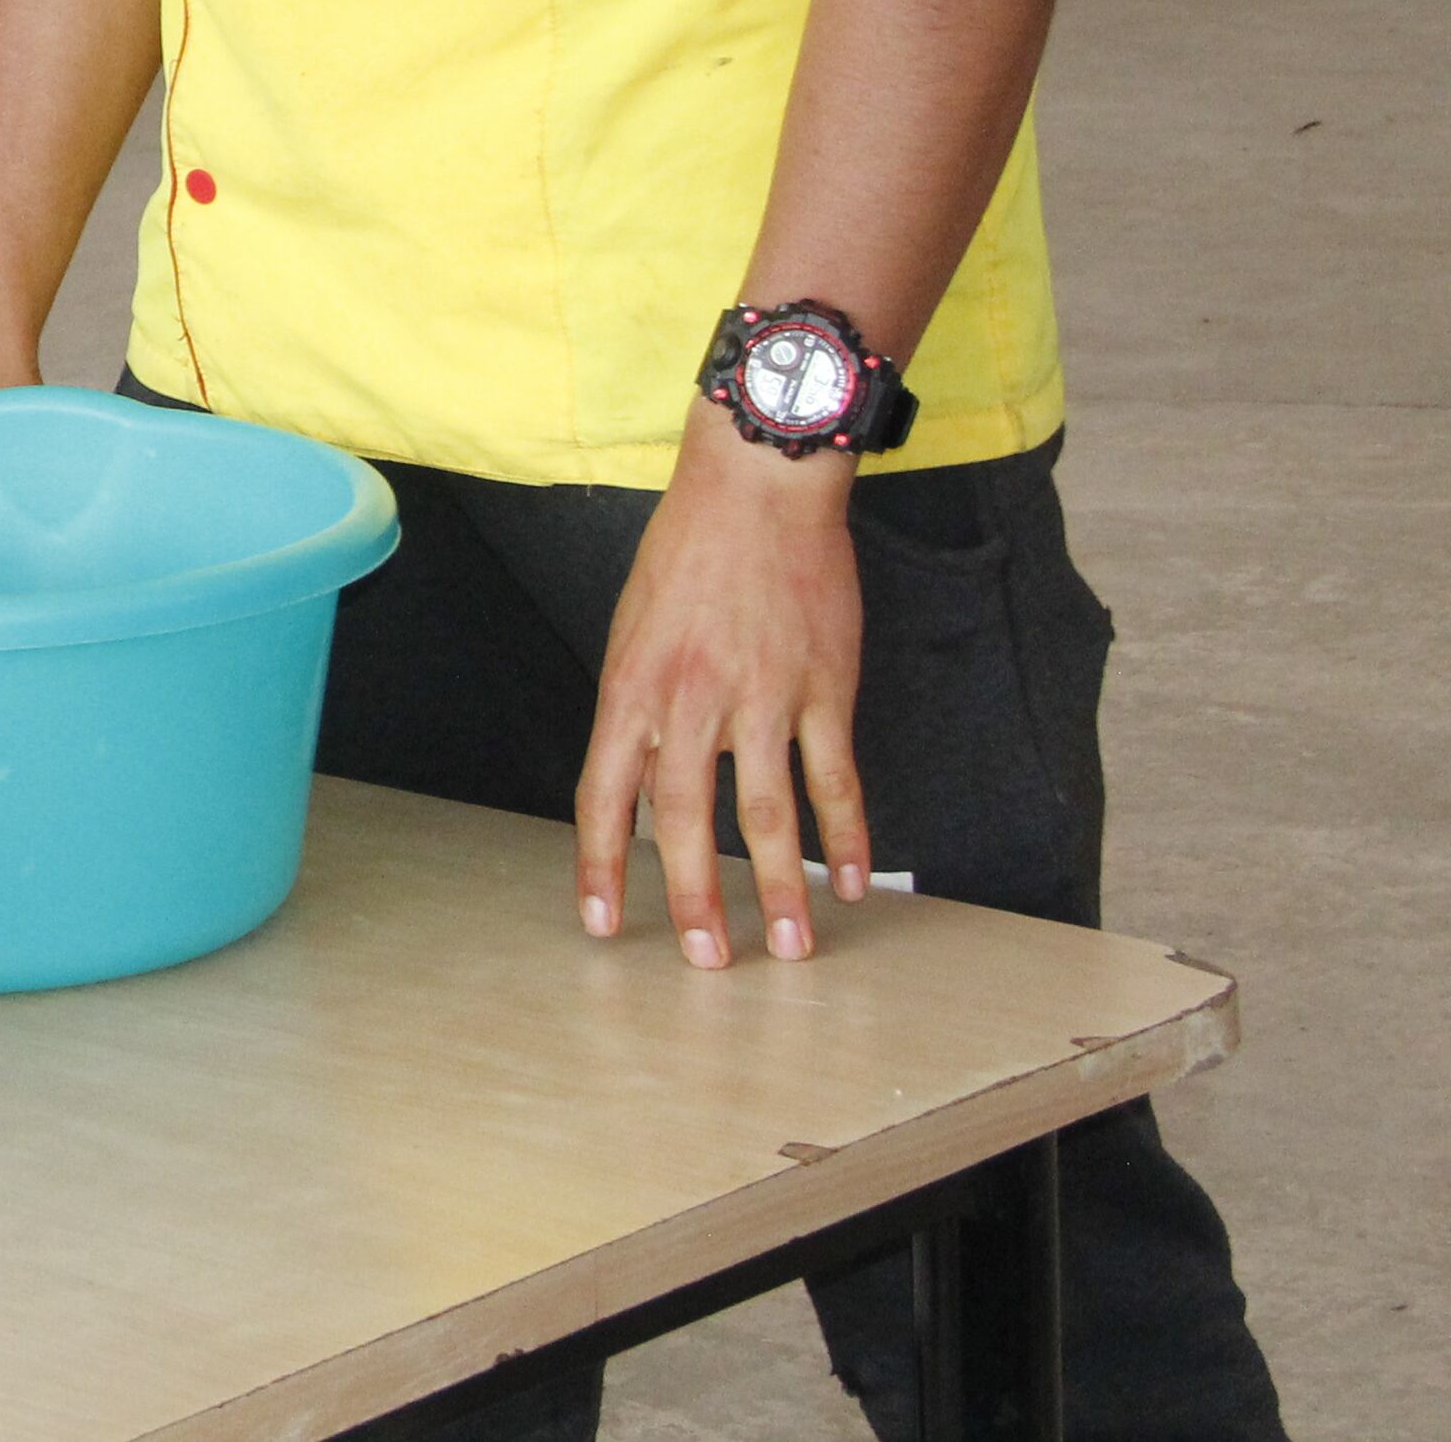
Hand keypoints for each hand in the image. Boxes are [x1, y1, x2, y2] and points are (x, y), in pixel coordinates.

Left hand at [575, 428, 870, 966]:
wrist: (755, 490)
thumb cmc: (685, 556)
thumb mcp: (632, 630)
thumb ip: (639, 709)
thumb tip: (645, 784)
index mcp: (631, 687)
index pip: (605, 795)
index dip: (601, 866)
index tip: (603, 923)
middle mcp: (689, 700)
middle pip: (685, 819)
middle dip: (695, 898)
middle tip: (709, 961)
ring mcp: (760, 696)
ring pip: (766, 812)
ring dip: (780, 887)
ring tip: (792, 946)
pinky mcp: (822, 688)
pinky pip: (834, 776)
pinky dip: (845, 833)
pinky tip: (851, 878)